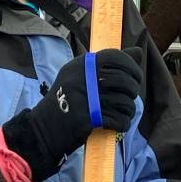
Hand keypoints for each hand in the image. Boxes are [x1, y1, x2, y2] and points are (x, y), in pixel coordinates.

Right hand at [2, 48, 142, 181]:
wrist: (42, 130)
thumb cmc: (67, 100)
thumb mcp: (82, 76)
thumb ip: (109, 64)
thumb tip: (138, 51)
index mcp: (80, 65)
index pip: (115, 56)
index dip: (131, 66)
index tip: (136, 77)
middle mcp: (82, 78)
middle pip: (123, 80)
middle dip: (132, 90)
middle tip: (130, 97)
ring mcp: (84, 99)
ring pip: (123, 101)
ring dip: (129, 108)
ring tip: (125, 112)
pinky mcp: (86, 119)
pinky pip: (118, 119)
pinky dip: (124, 122)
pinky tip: (120, 124)